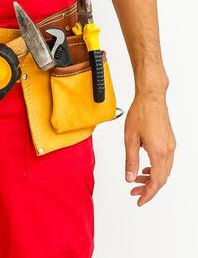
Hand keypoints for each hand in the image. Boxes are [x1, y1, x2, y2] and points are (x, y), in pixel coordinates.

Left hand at [124, 91, 175, 205]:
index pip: (156, 180)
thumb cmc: (140, 114)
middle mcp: (168, 151)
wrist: (151, 98)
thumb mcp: (129, 139)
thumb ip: (130, 161)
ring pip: (164, 170)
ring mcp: (171, 146)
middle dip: (148, 189)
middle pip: (162, 178)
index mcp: (159, 152)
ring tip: (136, 182)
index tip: (139, 201)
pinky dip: (155, 169)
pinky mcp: (169, 142)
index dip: (148, 194)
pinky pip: (165, 162)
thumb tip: (129, 178)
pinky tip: (144, 169)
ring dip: (151, 179)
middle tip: (134, 193)